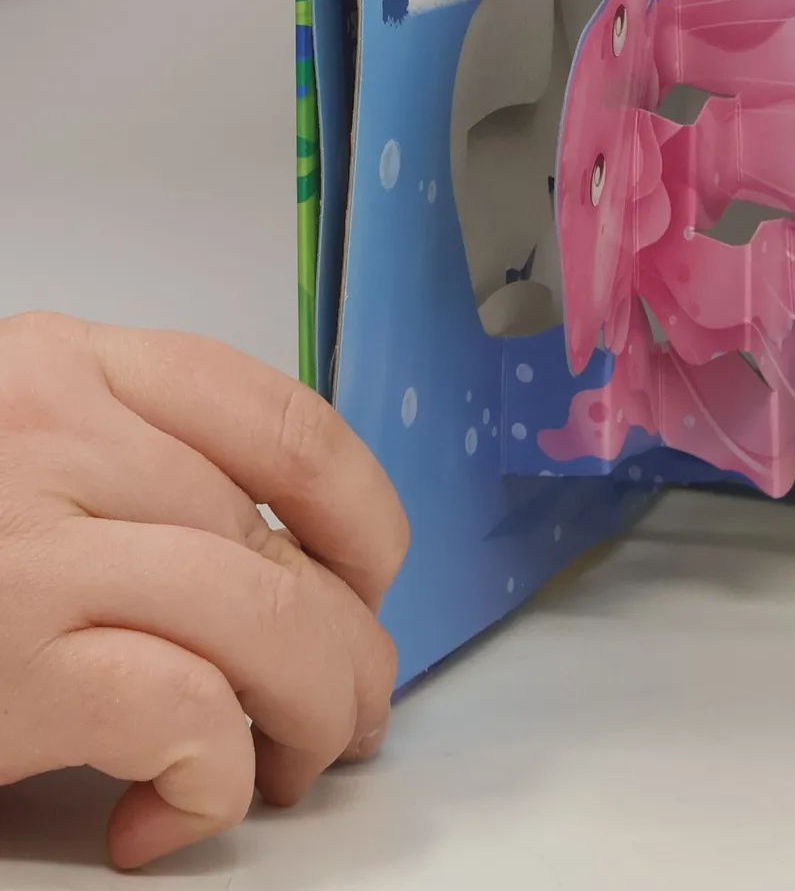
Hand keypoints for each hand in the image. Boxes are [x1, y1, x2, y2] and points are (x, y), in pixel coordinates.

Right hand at [0, 314, 408, 869]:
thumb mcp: (7, 460)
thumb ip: (114, 465)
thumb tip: (263, 557)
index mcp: (58, 365)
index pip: (282, 417)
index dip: (361, 510)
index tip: (374, 577)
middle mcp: (52, 434)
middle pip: (281, 542)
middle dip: (348, 643)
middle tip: (352, 711)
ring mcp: (28, 548)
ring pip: (267, 618)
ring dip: (314, 712)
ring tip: (292, 768)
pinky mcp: (6, 665)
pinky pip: (187, 712)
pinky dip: (214, 775)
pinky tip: (173, 814)